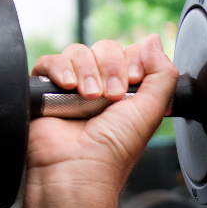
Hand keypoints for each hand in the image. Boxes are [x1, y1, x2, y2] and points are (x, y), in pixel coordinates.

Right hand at [10, 35, 177, 207]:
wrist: (79, 168)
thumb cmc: (114, 148)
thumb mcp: (152, 109)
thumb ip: (163, 73)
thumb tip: (154, 39)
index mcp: (126, 92)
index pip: (129, 53)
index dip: (132, 60)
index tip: (133, 80)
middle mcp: (99, 87)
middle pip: (105, 48)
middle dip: (111, 67)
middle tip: (111, 95)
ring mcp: (71, 88)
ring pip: (78, 52)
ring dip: (88, 71)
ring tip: (89, 98)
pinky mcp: (43, 90)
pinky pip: (49, 61)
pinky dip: (60, 68)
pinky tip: (67, 87)